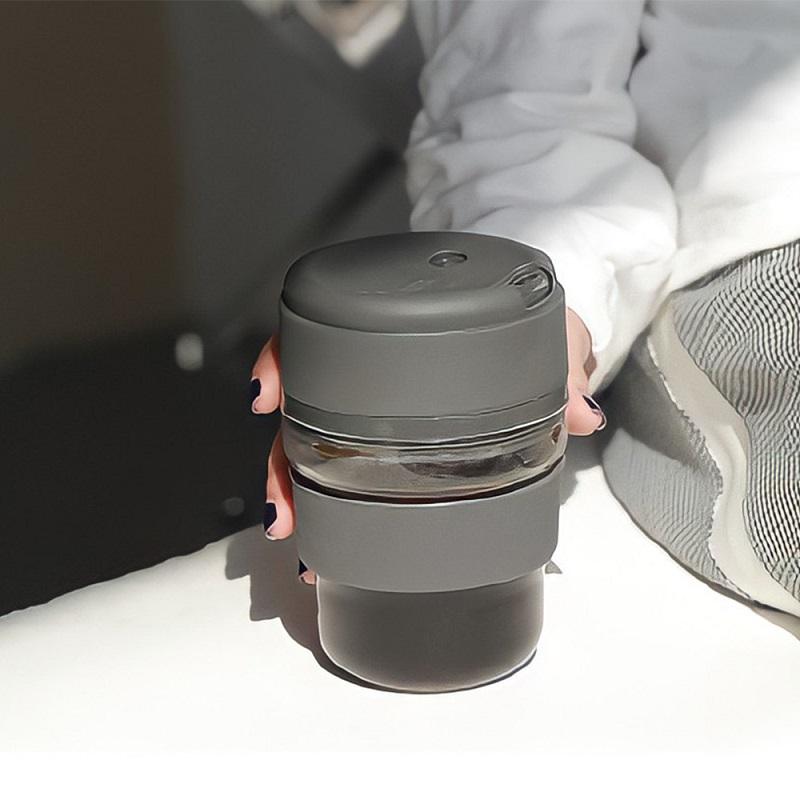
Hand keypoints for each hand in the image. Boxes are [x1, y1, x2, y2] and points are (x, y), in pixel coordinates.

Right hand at [250, 308, 604, 582]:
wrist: (535, 326)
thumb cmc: (528, 318)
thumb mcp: (549, 333)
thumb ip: (562, 366)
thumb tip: (581, 415)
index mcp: (397, 327)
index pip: (320, 332)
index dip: (284, 362)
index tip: (268, 397)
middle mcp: (371, 369)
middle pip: (304, 409)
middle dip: (284, 462)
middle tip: (286, 508)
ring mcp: (375, 407)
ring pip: (313, 447)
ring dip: (300, 495)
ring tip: (301, 543)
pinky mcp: (392, 438)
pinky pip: (348, 468)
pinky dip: (334, 506)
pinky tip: (330, 542)